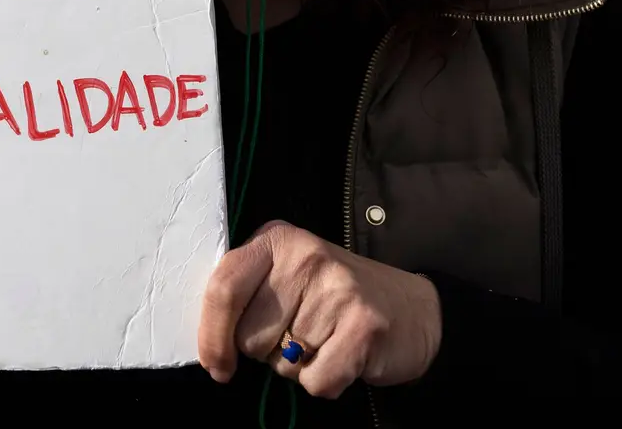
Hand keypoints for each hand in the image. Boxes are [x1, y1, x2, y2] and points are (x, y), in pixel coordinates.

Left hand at [198, 220, 441, 397]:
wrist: (412, 308)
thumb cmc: (332, 298)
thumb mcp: (285, 277)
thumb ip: (246, 295)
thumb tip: (209, 344)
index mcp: (276, 239)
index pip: (223, 286)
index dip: (212, 335)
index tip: (218, 365)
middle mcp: (305, 255)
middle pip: (249, 337)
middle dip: (268, 350)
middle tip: (301, 331)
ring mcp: (337, 287)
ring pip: (282, 364)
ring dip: (299, 366)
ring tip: (326, 338)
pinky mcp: (364, 325)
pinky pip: (317, 382)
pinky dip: (327, 382)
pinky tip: (345, 354)